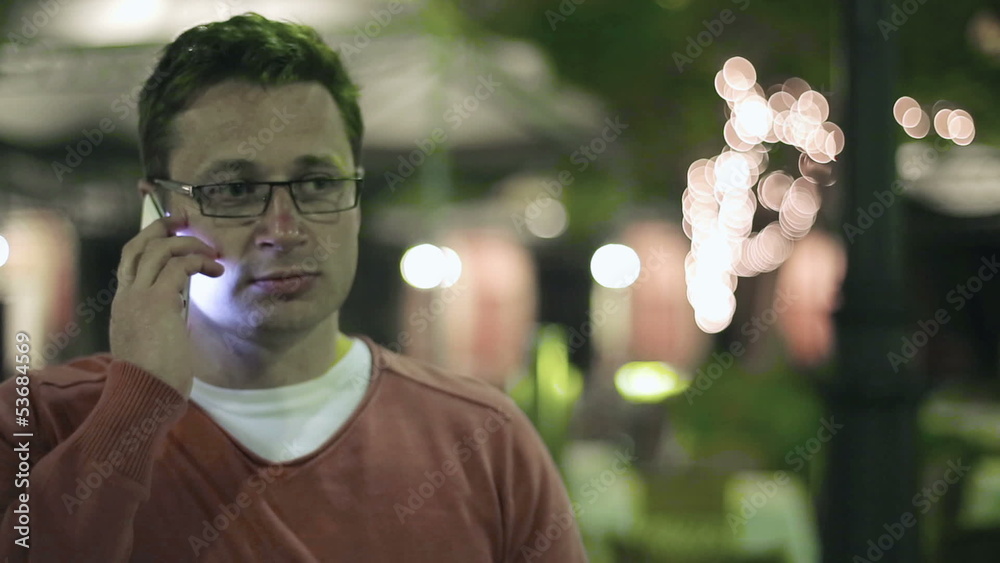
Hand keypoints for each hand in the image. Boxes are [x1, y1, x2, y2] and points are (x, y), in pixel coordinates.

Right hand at [110, 211, 223, 395]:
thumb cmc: (155, 380)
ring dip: (189, 244)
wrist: (144, 396)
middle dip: (163, 228)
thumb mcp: (155, 343)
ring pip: (158, 250)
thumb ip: (163, 321)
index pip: (131, 262)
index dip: (150, 243)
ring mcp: (137, 297)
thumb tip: (181, 309)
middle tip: (187, 221)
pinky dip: (199, 261)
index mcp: (122, 306)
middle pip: (137, 246)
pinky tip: (216, 271)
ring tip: (213, 254)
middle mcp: (125, 297)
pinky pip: (178, 265)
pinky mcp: (157, 301)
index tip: (173, 233)